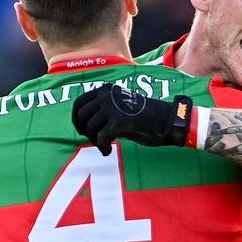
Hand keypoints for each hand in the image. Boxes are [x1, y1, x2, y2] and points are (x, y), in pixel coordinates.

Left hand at [72, 84, 193, 154]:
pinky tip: (108, 151)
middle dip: (84, 130)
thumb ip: (104, 108)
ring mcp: (112, 108)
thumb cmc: (144, 115)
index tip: (82, 129)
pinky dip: (102, 148)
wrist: (165, 119)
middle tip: (93, 139)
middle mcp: (107, 96)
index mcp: (106, 90)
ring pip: (90, 128)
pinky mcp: (119, 122)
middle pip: (81, 115)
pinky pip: (101, 139)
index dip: (76, 118)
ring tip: (104, 145)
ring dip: (94, 140)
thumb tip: (85, 123)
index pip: (79, 102)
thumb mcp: (120, 104)